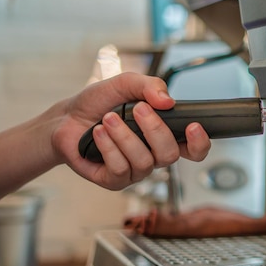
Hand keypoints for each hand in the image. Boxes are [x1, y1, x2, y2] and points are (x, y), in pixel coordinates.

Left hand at [52, 72, 210, 189]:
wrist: (66, 118)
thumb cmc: (99, 103)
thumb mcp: (126, 84)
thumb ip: (149, 86)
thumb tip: (167, 101)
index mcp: (164, 136)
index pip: (194, 149)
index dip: (200, 143)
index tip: (194, 126)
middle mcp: (153, 156)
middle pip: (170, 154)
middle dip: (156, 130)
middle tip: (139, 110)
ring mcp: (135, 171)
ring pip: (144, 162)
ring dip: (125, 137)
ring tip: (108, 119)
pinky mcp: (114, 180)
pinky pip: (120, 169)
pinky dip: (109, 147)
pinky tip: (98, 134)